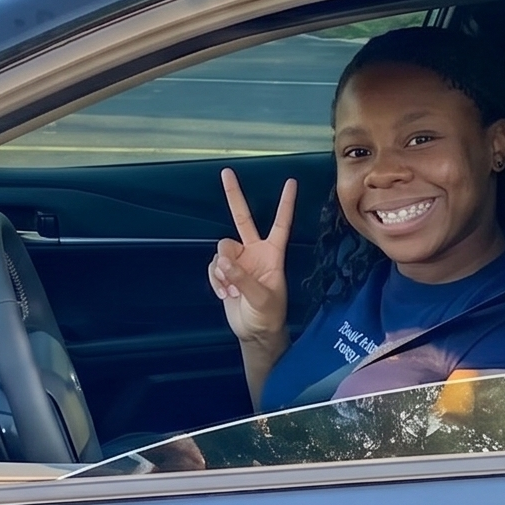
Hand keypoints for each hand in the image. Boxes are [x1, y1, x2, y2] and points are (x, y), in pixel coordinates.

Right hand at [209, 168, 295, 354]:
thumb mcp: (262, 298)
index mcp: (272, 253)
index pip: (280, 223)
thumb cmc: (268, 314)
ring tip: (231, 290)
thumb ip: (243, 278)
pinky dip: (215, 280)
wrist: (254, 332)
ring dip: (222, 270)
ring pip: (221, 250)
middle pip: (242, 218)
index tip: (291, 182)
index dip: (285, 203)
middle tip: (226, 173)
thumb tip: (224, 262)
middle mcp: (254, 251)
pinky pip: (213, 266)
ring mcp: (237, 261)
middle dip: (233, 196)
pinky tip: (224, 294)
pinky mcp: (224, 272)